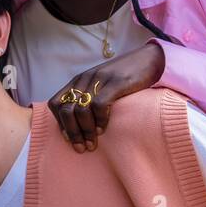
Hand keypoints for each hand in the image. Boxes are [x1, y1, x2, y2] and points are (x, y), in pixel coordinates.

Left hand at [47, 43, 164, 152]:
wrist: (149, 59)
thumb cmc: (125, 77)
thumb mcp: (100, 86)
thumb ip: (88, 99)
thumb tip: (77, 125)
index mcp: (78, 81)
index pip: (55, 103)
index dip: (60, 124)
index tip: (69, 139)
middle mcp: (85, 79)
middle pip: (66, 110)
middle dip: (71, 133)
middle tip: (81, 148)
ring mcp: (100, 80)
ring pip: (80, 110)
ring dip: (85, 131)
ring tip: (92, 143)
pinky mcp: (116, 82)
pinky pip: (99, 105)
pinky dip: (99, 120)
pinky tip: (103, 130)